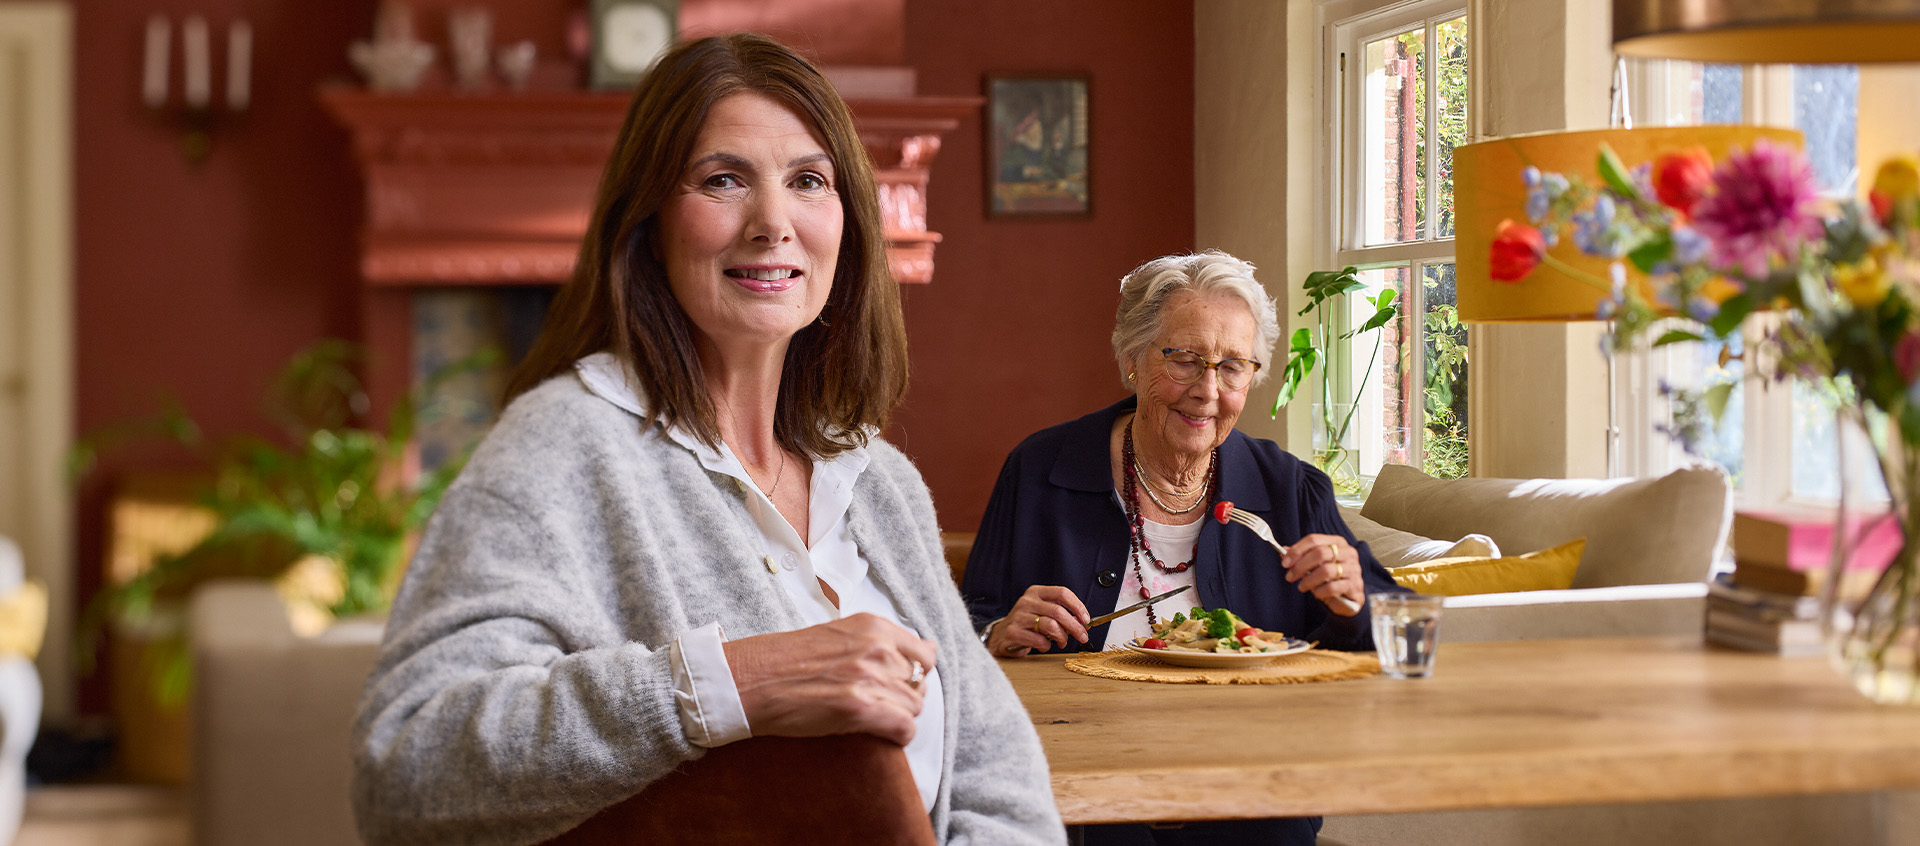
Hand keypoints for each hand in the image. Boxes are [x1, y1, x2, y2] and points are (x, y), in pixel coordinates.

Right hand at [723, 613, 935, 745]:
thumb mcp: (838, 634)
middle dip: (905, 698)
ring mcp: (870, 677)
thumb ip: (879, 641)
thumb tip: (928, 649)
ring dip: (898, 717)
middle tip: (877, 705)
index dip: (914, 674)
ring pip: (914, 707)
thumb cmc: (784, 660)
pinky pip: (904, 727)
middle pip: (920, 683)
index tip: (898, 684)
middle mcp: (877, 648)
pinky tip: (878, 735)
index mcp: (873, 626)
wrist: (749, 679)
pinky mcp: (860, 708)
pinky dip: (897, 736)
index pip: (925, 653)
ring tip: (870, 720)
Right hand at [985, 585, 1090, 656]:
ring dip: (1062, 637)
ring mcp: (1018, 616)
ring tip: (1062, 642)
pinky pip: (1039, 640)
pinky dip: (1046, 646)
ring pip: (1050, 625)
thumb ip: (1061, 614)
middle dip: (1075, 626)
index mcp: (1036, 592)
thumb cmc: (1027, 623)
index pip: (1062, 593)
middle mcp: (1026, 601)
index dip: (1078, 606)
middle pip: (1058, 611)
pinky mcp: (1013, 632)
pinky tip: (1044, 646)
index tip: (1086, 620)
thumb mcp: (1043, 612)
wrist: (1001, 635)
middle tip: (1083, 637)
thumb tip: (1084, 623)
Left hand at [1284, 533, 1363, 616]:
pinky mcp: (1354, 585)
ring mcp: (1353, 568)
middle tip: (1290, 576)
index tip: (1285, 562)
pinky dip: (1320, 591)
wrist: (1348, 598)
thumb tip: (1283, 550)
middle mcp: (1348, 552)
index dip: (1297, 550)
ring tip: (1302, 587)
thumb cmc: (1331, 578)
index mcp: (1337, 542)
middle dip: (1300, 566)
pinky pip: (1332, 587)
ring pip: (1326, 570)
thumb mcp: (1315, 565)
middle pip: (1320, 553)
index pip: (1314, 539)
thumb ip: (1301, 557)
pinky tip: (1316, 594)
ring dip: (1308, 580)